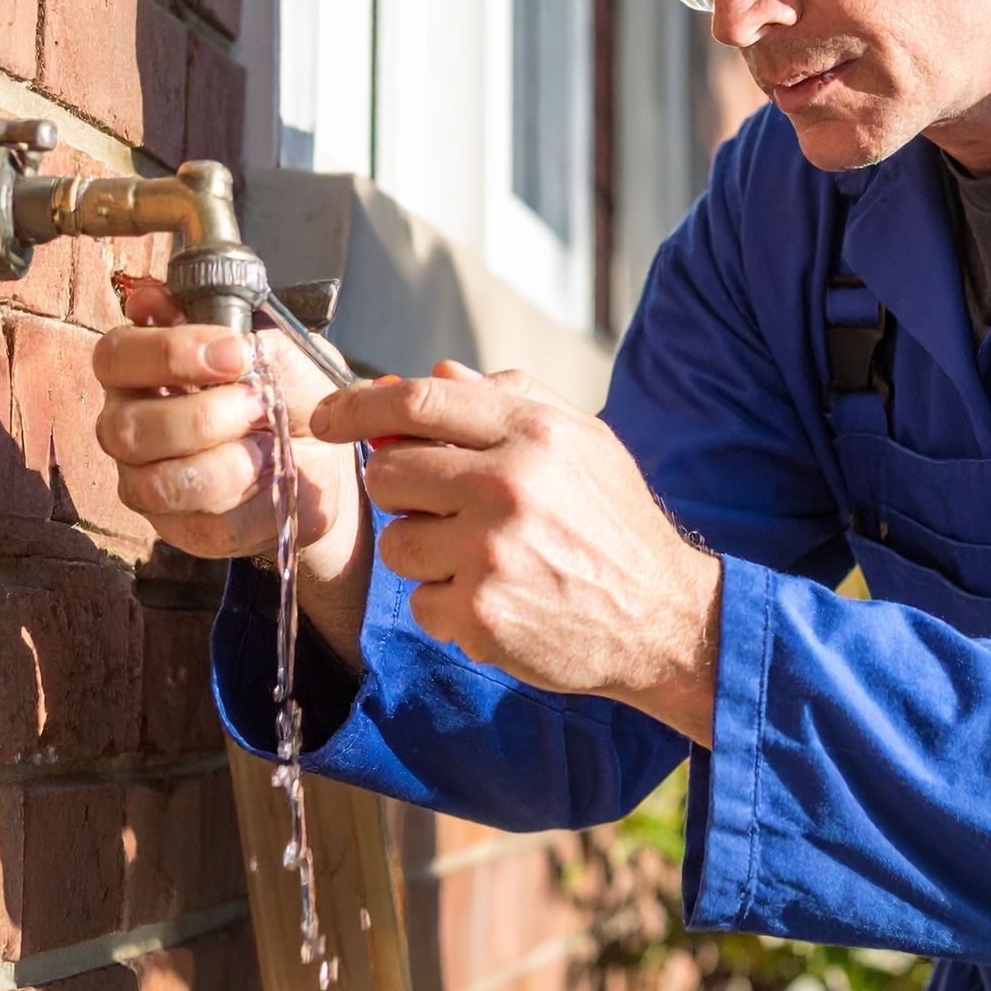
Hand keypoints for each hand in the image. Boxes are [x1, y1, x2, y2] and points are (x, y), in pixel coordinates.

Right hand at [92, 285, 361, 577]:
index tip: (235, 352)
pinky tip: (274, 476)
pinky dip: (254, 499)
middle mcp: (132, 427)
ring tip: (272, 442)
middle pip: (126, 430)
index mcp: (144, 371)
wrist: (333, 454)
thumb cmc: (293, 392)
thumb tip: (152, 298)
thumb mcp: (279, 347)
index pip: (115, 357)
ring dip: (230, 461)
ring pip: (160, 484)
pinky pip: (208, 524)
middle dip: (203, 416)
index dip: (168, 353)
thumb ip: (224, 322)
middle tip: (259, 403)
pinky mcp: (186, 530)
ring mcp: (150, 484)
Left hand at [310, 362, 722, 745]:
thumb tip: (439, 374)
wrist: (661, 616)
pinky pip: (421, 602)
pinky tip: (500, 600)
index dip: (358, 405)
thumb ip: (513, 400)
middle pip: (390, 472)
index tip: (329, 415)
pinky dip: (450, 606)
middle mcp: (508, 485)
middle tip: (451, 508)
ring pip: (397, 542)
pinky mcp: (480, 613)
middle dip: (405, 491)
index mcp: (533, 433)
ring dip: (428, 554)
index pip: (418, 402)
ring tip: (487, 560)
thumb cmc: (616, 525)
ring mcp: (490, 552)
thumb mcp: (584, 442)